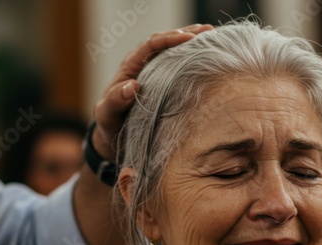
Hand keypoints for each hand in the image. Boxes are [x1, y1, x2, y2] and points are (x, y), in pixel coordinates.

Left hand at [91, 24, 212, 158]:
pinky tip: (209, 56)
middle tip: (209, 31)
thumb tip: (132, 86)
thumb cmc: (109, 125)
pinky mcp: (165, 84)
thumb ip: (115, 101)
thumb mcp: (107, 115)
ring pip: (174, 51)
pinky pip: (179, 66)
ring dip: (193, 42)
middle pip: (165, 41)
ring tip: (214, 37)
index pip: (151, 45)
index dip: (170, 39)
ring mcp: (155, 73)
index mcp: (131, 67)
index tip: (189, 39)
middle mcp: (144, 65)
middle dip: (187, 33)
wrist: (114, 137)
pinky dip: (194, 59)